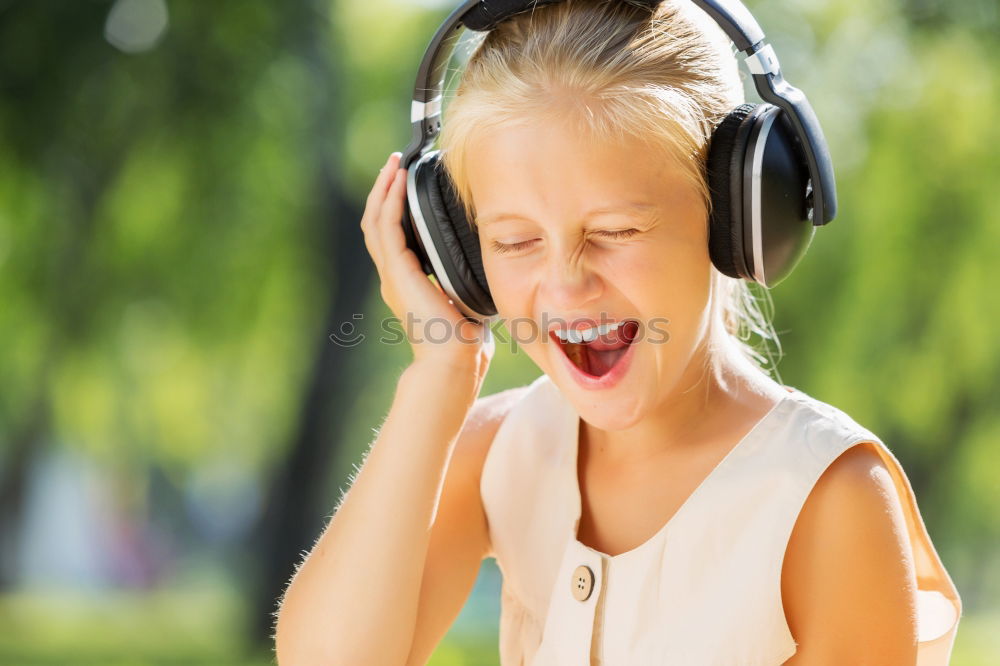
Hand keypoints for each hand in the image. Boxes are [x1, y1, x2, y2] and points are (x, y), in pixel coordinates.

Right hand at [360, 152, 493, 380]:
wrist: (453, 362)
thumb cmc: (464, 340)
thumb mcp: (464, 298)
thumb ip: (463, 278)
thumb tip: (484, 258)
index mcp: (406, 282)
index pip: (391, 235)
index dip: (394, 206)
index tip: (405, 181)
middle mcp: (393, 277)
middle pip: (377, 222)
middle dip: (385, 190)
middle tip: (395, 163)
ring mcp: (392, 275)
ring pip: (376, 220)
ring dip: (384, 189)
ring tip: (394, 165)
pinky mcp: (398, 273)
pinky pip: (388, 228)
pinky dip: (391, 201)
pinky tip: (400, 183)